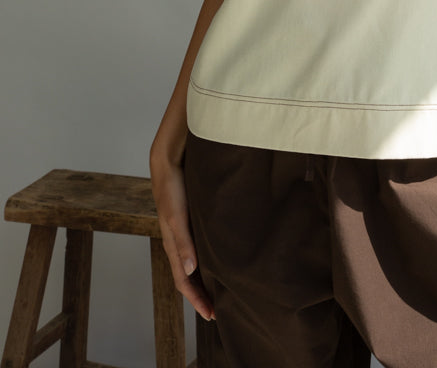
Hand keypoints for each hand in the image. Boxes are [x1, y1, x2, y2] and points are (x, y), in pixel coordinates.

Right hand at [150, 148, 214, 321]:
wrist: (170, 161)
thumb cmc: (172, 188)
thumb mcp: (177, 217)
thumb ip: (183, 243)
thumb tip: (189, 272)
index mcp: (173, 245)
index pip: (184, 282)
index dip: (197, 300)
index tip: (212, 316)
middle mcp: (179, 242)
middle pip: (190, 277)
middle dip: (202, 295)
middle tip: (221, 310)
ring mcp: (185, 232)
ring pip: (196, 264)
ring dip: (207, 279)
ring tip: (224, 289)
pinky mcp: (192, 220)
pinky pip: (200, 247)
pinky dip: (209, 260)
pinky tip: (221, 258)